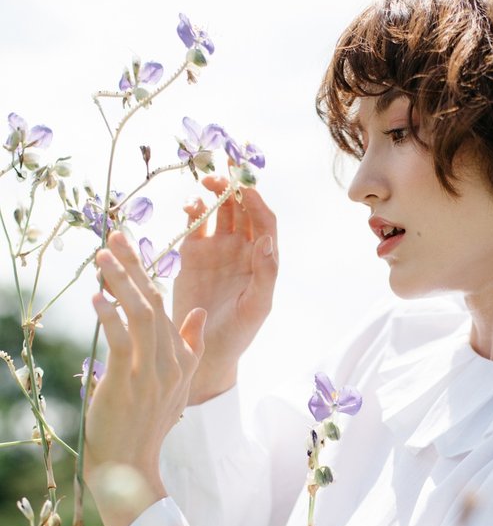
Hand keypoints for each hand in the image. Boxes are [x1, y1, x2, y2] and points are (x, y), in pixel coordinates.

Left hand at [85, 232, 205, 525]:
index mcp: (181, 359)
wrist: (132, 465)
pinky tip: (98, 298)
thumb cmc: (146, 425)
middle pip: (153, 303)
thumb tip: (199, 313)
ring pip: (140, 315)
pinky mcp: (128, 382)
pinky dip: (110, 317)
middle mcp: (170, 361)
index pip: (165, 306)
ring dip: (120, 283)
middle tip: (114, 236)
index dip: (146, 273)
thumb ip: (190, 346)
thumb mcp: (177, 383)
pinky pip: (121, 341)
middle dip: (133, 266)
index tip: (129, 245)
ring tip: (101, 258)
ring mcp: (150, 371)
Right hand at [175, 175, 277, 402]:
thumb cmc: (239, 333)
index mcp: (262, 259)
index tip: (246, 189)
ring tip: (207, 184)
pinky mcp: (193, 254)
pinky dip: (193, 210)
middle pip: (242, 208)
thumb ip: (266, 274)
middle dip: (235, 188)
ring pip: (219, 210)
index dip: (257, 202)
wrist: (206, 350)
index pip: (265, 221)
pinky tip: (191, 207)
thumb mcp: (257, 307)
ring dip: (215, 193)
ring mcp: (217, 249)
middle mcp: (242, 249)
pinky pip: (195, 224)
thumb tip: (267, 241)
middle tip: (223, 175)